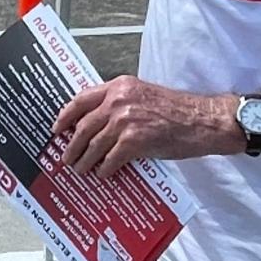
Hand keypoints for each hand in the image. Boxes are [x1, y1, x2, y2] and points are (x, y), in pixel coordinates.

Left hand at [52, 76, 240, 178]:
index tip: (57, 128)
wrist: (203, 120)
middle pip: (83, 125)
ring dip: (84, 160)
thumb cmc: (177, 110)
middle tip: (65, 157)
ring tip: (79, 169)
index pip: (81, 99)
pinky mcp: (134, 140)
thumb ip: (119, 102)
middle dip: (71, 145)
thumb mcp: (143, 95)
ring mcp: (125, 120)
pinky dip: (104, 169)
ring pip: (93, 144)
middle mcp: (118, 100)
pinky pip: (110, 159)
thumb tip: (96, 123)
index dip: (65, 116)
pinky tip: (102, 174)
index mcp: (119, 86)